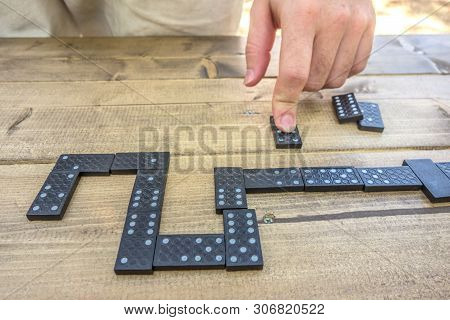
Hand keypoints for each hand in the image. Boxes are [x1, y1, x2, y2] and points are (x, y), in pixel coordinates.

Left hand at [244, 0, 375, 131]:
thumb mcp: (264, 7)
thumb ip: (257, 46)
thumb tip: (251, 82)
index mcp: (303, 15)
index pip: (294, 73)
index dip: (286, 102)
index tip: (284, 122)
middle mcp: (335, 20)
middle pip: (315, 81)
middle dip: (300, 83)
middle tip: (295, 62)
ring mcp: (356, 22)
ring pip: (336, 79)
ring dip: (320, 77)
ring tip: (312, 53)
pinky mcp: (369, 25)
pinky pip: (355, 68)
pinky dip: (340, 68)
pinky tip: (330, 50)